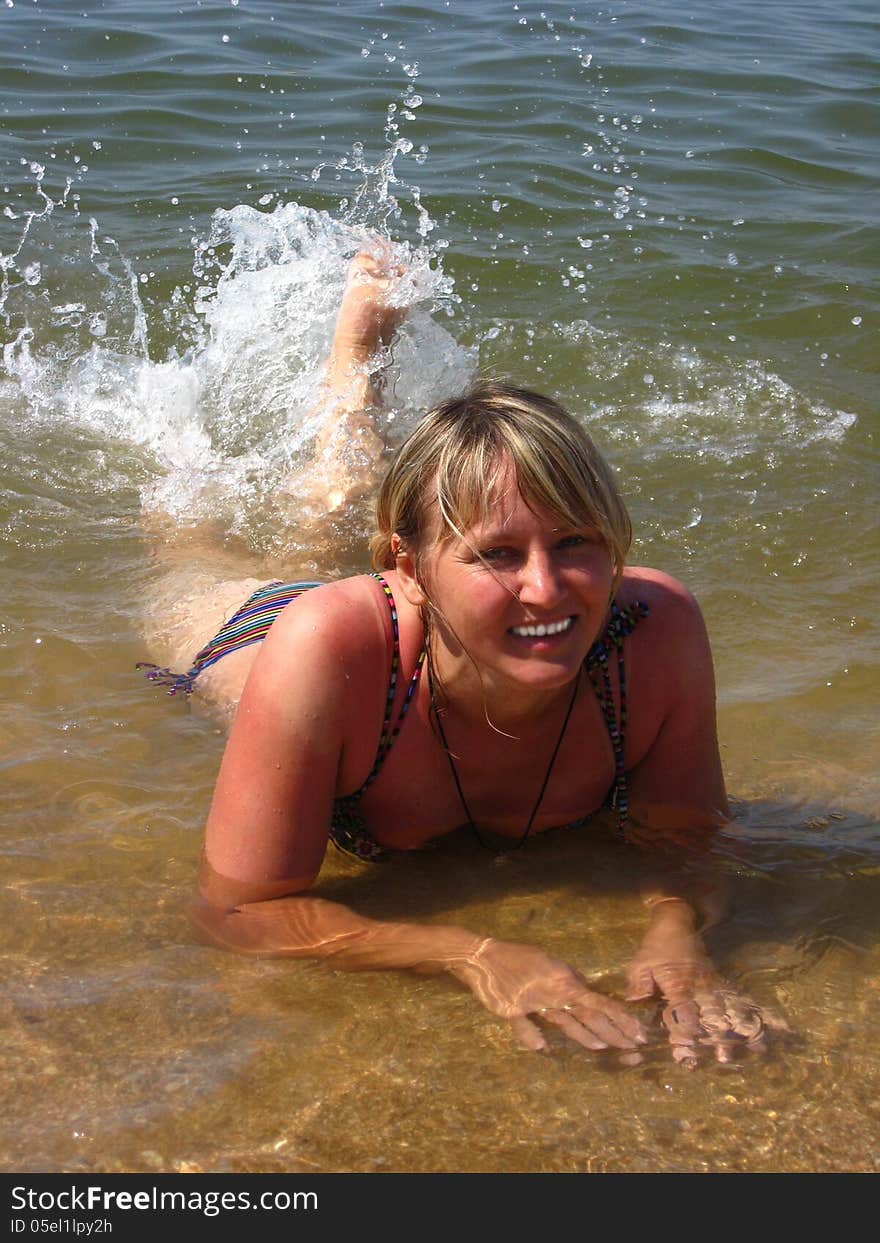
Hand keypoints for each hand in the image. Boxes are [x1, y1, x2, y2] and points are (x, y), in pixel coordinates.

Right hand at [452, 938, 647, 1053]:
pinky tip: (543, 1049)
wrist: (483, 956)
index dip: (619, 1017)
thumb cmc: (519, 956)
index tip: (636, 1030)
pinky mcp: (512, 1011)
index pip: (598, 1001)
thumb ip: (568, 978)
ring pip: (565, 1023)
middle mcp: (553, 993)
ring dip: (586, 1037)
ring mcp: (533, 1003)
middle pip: (588, 1016)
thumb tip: (585, 988)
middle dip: (612, 1032)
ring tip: (605, 1048)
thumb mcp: (549, 961)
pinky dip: (533, 1038)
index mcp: (564, 981)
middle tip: (632, 1046)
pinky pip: (525, 1027)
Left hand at [627, 908, 789, 1065]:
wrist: (676, 924)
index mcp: (677, 983)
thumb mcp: (640, 964)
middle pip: (710, 1014)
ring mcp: (713, 984)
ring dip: (742, 1029)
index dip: (683, 1032)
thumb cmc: (656, 949)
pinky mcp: (721, 983)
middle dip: (717, 1037)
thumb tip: (636, 1002)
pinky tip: (777, 1026)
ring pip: (730, 1009)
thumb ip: (640, 984)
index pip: (681, 1012)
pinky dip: (757, 1013)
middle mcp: (699, 986)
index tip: (686, 1053)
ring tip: (758, 1049)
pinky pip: (740, 999)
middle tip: (723, 1058)